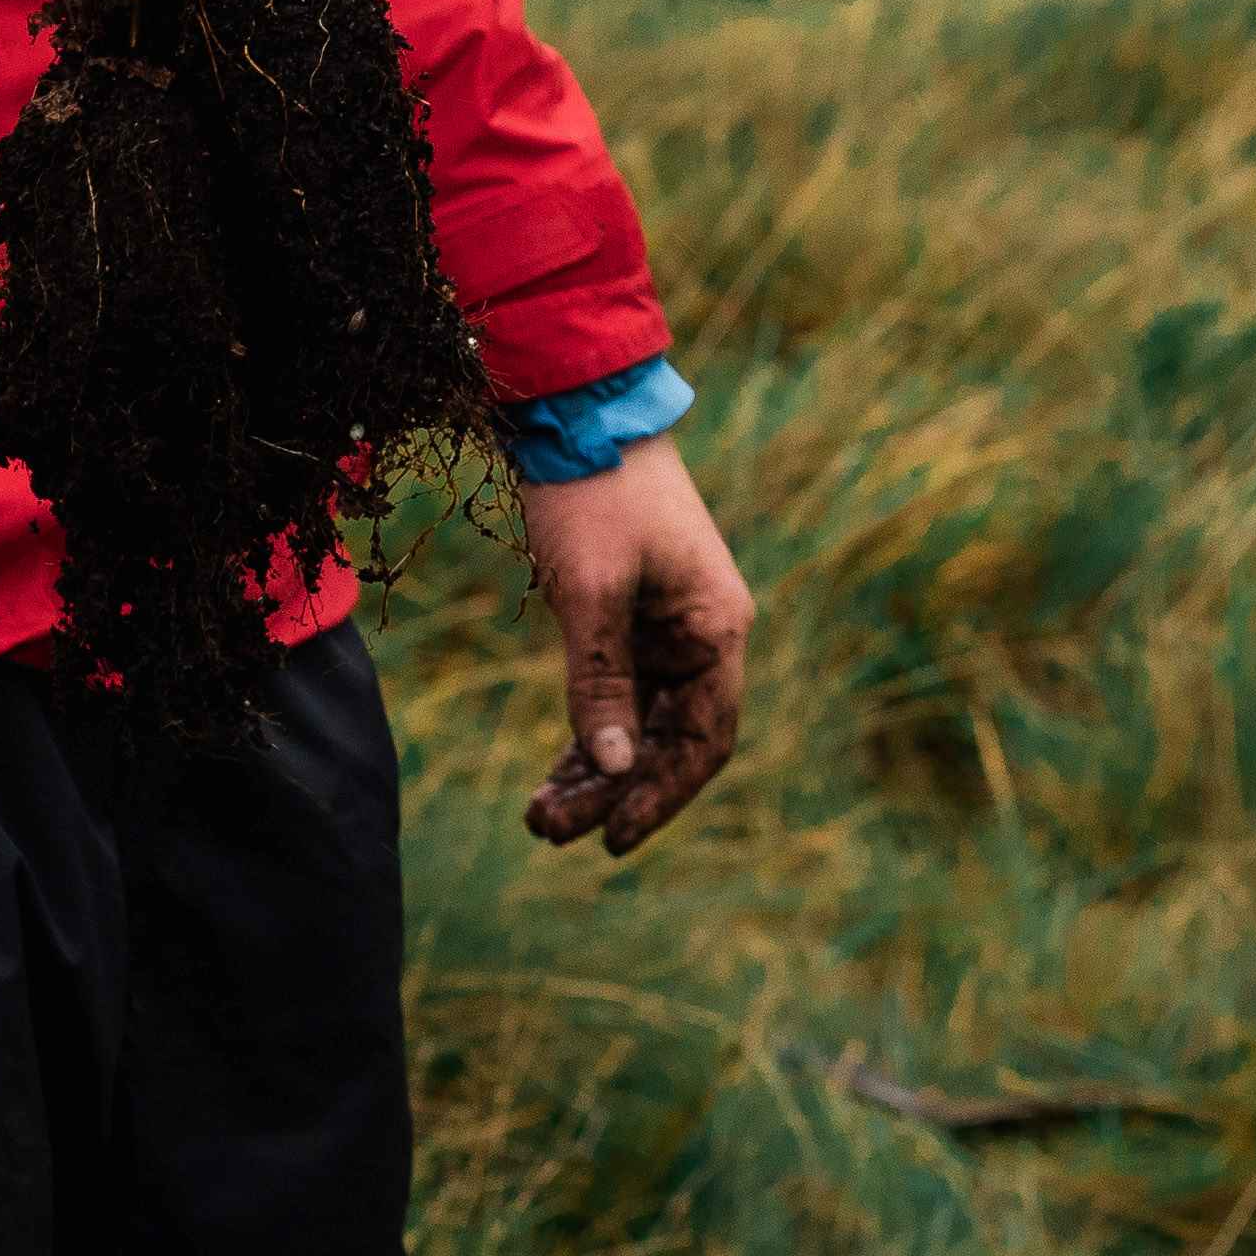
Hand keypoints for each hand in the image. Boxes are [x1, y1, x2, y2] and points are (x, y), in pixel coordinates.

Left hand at [513, 439, 751, 856]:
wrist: (581, 414)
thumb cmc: (593, 496)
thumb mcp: (591, 592)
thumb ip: (601, 683)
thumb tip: (611, 770)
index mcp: (716, 628)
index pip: (703, 740)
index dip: (662, 796)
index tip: (611, 841)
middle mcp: (703, 636)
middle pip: (668, 741)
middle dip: (613, 791)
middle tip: (547, 829)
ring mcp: (670, 629)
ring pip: (640, 725)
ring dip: (595, 772)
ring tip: (539, 816)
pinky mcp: (634, 620)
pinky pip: (620, 696)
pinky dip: (589, 736)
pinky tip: (553, 776)